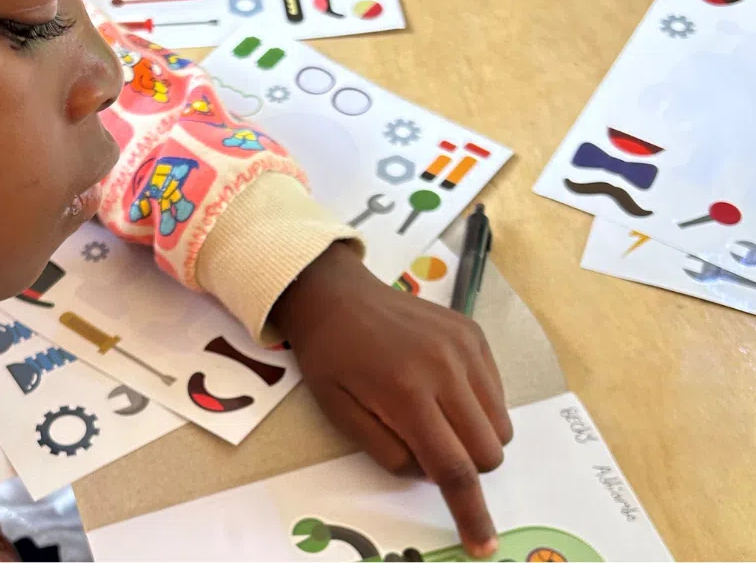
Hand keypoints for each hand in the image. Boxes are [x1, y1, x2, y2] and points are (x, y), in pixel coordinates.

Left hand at [270, 242, 512, 559]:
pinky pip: (497, 390)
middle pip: (489, 451)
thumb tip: (432, 473)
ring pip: (500, 424)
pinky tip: (443, 388)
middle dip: (467, 467)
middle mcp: (446, 368)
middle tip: (429, 447)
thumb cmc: (330, 356)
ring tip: (435, 415)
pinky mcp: (472, 332)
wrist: (336, 293)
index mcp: (407, 392)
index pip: (454, 469)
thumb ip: (389, 454)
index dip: (471, 513)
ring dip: (476, 437)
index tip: (483, 545)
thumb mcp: (340, 414)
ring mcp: (464, 346)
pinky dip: (478, 404)